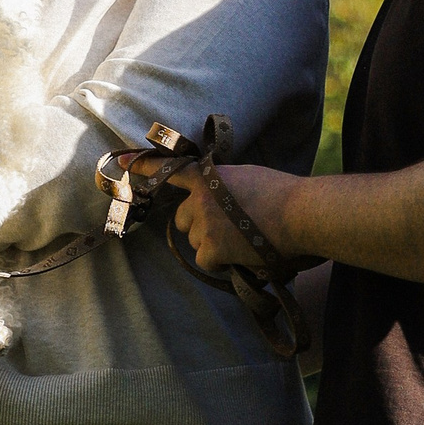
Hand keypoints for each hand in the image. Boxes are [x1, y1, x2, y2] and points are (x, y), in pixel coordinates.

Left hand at [156, 161, 300, 276]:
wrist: (302, 214)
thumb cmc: (287, 196)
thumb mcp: (249, 178)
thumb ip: (225, 187)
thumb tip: (222, 206)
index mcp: (211, 175)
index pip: (171, 170)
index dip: (145, 167)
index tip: (121, 161)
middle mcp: (200, 197)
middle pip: (181, 218)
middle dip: (197, 226)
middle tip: (228, 229)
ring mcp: (202, 222)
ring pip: (196, 242)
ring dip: (214, 245)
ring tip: (244, 241)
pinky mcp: (209, 247)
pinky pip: (206, 261)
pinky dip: (223, 263)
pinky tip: (243, 254)